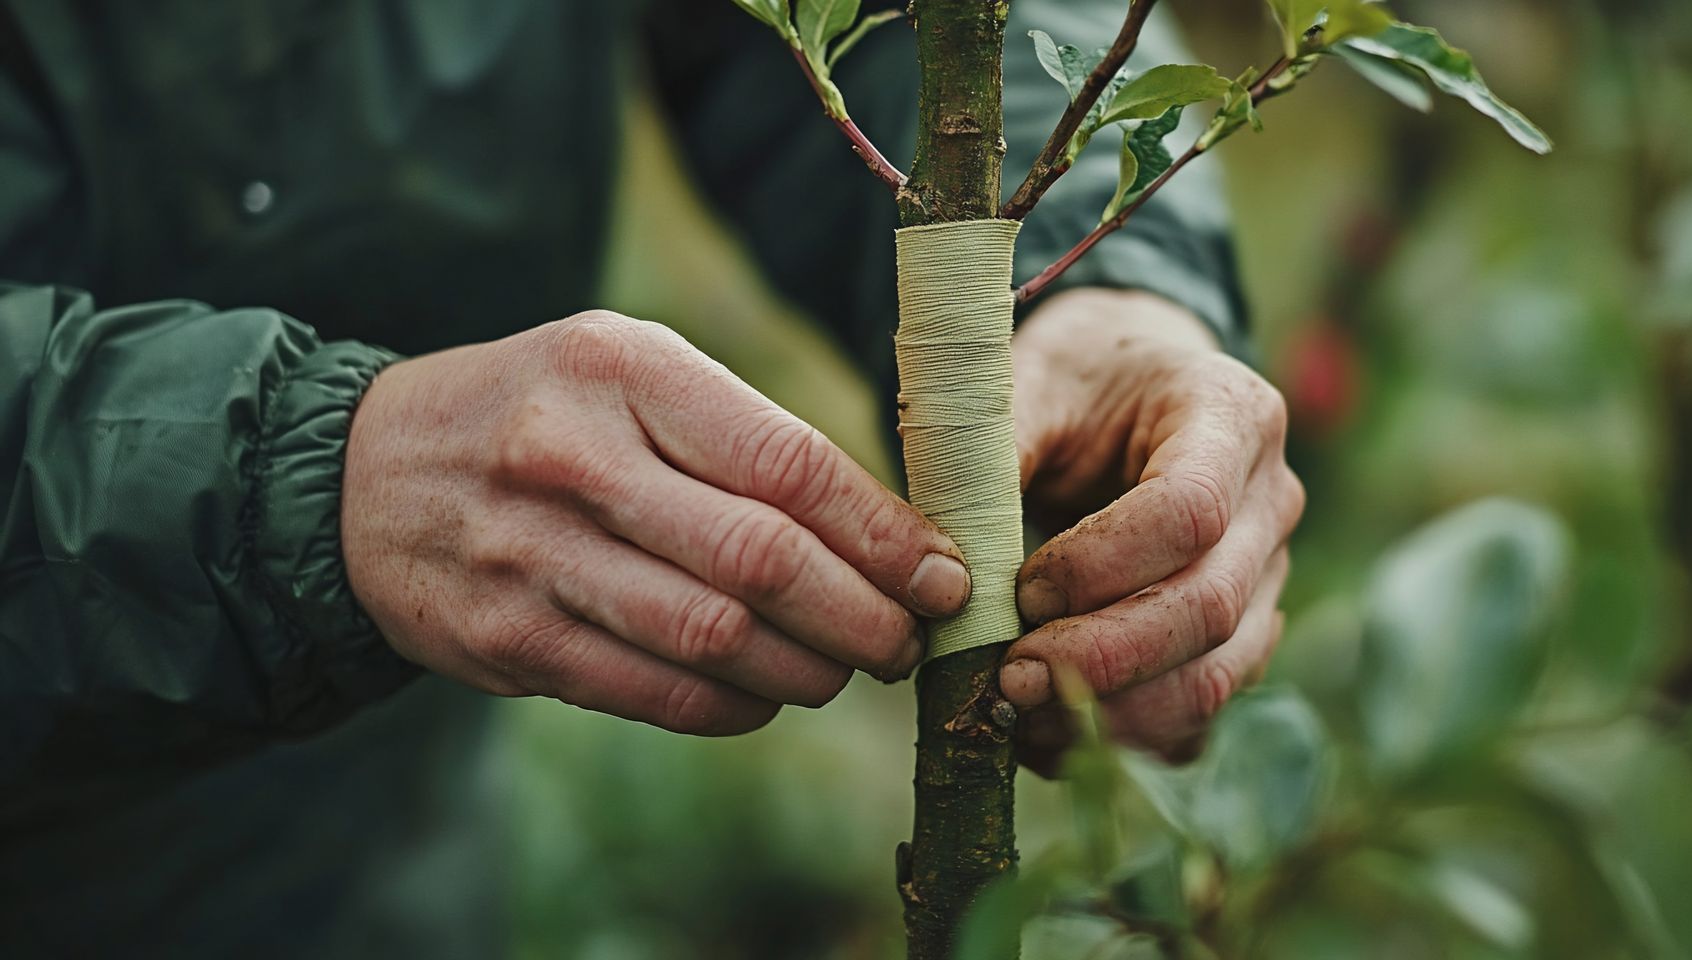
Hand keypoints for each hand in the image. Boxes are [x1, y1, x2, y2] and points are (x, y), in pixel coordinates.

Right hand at [341, 312, 970, 733]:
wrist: (367, 474)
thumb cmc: (545, 415)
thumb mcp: (631, 373)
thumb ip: (745, 436)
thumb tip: (890, 533)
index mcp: (623, 368)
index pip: (787, 463)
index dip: (883, 534)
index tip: (944, 576)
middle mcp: (572, 454)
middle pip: (760, 560)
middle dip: (863, 616)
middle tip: (909, 641)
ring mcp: (530, 551)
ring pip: (713, 638)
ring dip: (806, 670)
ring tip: (844, 668)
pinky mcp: (506, 637)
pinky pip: (653, 691)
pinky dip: (731, 706)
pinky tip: (762, 693)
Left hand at [1000, 290, 1303, 772]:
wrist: (1125, 385)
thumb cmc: (1074, 379)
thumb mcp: (1026, 380)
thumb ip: (993, 453)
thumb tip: (951, 566)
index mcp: (1231, 414)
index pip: (1189, 511)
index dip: (1102, 566)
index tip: (1022, 589)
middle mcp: (1271, 500)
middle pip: (1210, 607)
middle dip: (1102, 658)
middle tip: (1008, 679)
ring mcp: (1268, 575)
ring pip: (1219, 675)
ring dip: (1114, 714)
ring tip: (1020, 715)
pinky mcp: (1243, 635)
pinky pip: (1203, 713)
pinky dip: (1127, 739)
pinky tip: (1052, 732)